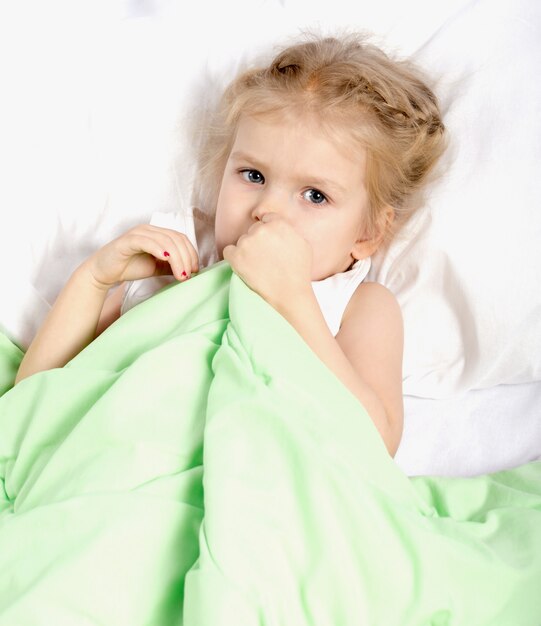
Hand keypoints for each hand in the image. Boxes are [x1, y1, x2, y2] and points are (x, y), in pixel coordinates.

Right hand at [84, 225, 198, 288]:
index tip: (195, 271)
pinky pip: (146, 241)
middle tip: (188, 275)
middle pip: (176, 239)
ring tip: (181, 274)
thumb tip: (191, 270)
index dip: (191, 254)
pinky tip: (165, 259)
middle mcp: (149, 230)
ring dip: (177, 258)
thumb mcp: (157, 267)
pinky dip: (158, 249)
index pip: (181, 238)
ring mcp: (138, 233)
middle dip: (186, 258)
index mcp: (158, 234)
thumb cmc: (130, 267)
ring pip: (165, 241)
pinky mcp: (127, 241)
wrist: (104, 272)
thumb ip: (172, 265)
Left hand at [222, 213, 312, 307]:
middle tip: (265, 257)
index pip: (266, 218)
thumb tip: (280, 225)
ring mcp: (247, 242)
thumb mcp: (303, 243)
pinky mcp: (235, 256)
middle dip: (258, 240)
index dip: (268, 230)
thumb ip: (289, 229)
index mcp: (278, 223)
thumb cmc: (298, 270)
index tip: (268, 241)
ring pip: (243, 240)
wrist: (289, 293)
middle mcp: (261, 229)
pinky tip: (245, 266)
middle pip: (254, 229)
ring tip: (259, 266)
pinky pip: (229, 251)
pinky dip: (234, 258)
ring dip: (248, 250)